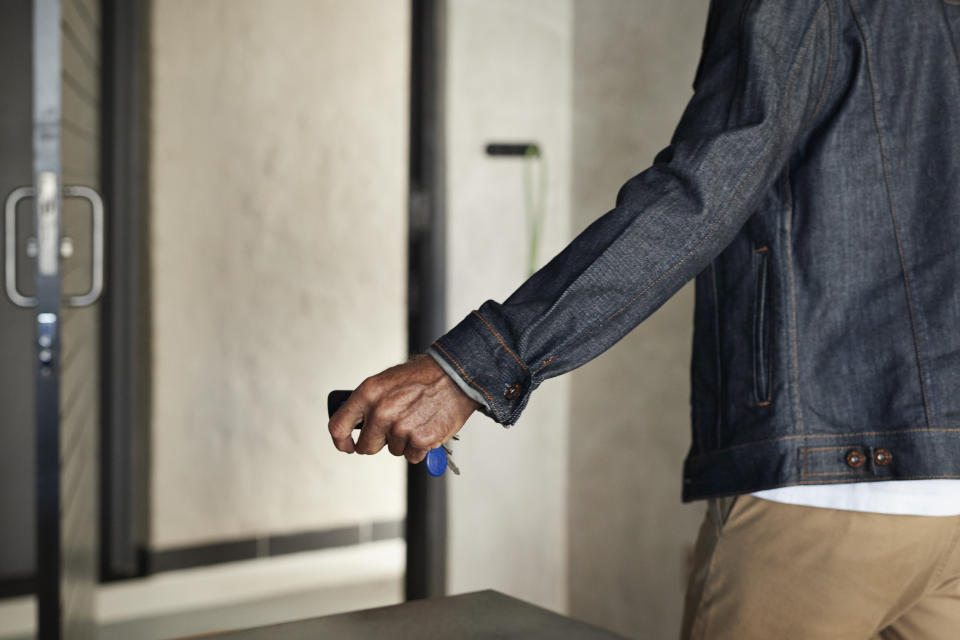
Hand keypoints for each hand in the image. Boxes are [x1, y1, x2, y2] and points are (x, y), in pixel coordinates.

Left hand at [328, 354, 481, 462]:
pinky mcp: (421, 441)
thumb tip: (356, 424)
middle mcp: (381, 412)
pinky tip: (427, 426)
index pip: (339, 426)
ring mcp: (401, 428)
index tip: (347, 445)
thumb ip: (369, 403)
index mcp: (369, 394)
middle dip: (378, 442)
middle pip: (366, 447)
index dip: (341, 441)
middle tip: (394, 428)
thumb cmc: (423, 377)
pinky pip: (412, 456)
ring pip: (393, 450)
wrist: (456, 375)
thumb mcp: (387, 381)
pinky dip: (420, 447)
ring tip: (417, 419)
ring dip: (403, 441)